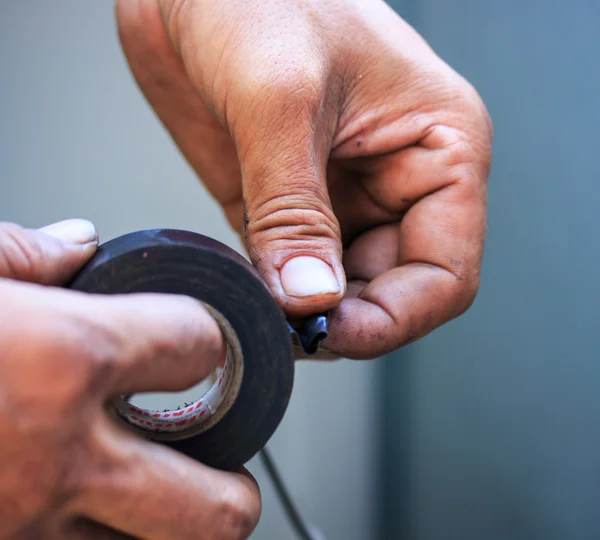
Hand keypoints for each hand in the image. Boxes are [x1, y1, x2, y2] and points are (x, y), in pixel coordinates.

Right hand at [0, 220, 259, 538]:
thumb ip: (29, 253)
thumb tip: (78, 245)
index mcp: (66, 359)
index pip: (200, 347)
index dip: (205, 337)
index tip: (198, 340)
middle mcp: (60, 457)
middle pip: (218, 506)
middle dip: (236, 485)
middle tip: (226, 462)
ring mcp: (29, 523)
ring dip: (176, 522)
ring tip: (164, 491)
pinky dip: (105, 534)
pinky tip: (90, 506)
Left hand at [116, 0, 491, 358]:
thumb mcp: (282, 98)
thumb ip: (295, 209)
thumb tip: (308, 297)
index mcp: (438, 148)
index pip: (445, 271)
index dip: (394, 318)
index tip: (330, 333)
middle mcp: (396, 180)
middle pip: (393, 289)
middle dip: (345, 320)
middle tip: (290, 332)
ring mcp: (338, 196)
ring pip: (341, 288)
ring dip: (306, 313)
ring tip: (263, 314)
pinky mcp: (285, 204)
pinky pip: (291, 270)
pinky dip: (271, 293)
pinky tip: (246, 292)